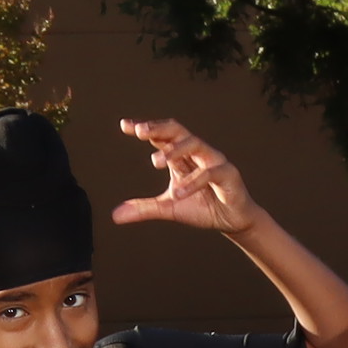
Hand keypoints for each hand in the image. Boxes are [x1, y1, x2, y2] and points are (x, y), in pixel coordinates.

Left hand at [106, 116, 261, 237]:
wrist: (232, 221)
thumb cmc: (202, 207)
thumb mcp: (168, 208)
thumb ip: (144, 208)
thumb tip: (115, 216)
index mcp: (182, 156)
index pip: (163, 136)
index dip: (146, 129)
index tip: (126, 125)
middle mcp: (197, 153)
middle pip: (178, 130)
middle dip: (159, 128)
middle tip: (139, 131)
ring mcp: (214, 161)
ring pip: (195, 144)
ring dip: (174, 150)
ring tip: (154, 161)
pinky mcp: (228, 175)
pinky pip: (210, 173)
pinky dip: (194, 181)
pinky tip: (179, 192)